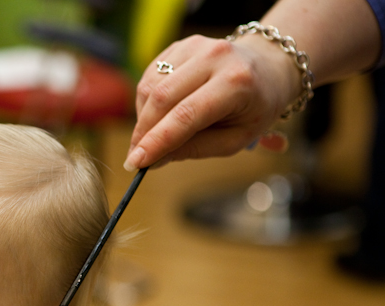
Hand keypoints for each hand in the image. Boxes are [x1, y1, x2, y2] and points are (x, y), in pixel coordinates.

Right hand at [124, 33, 300, 170]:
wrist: (268, 69)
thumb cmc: (254, 109)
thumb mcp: (235, 139)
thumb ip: (194, 149)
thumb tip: (154, 160)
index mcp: (236, 83)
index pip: (186, 115)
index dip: (157, 141)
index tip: (136, 162)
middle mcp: (215, 57)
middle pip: (162, 98)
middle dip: (143, 131)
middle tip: (135, 155)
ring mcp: (196, 46)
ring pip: (150, 86)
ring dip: (144, 117)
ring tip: (155, 133)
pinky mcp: (180, 45)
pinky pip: (150, 76)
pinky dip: (147, 101)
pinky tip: (160, 112)